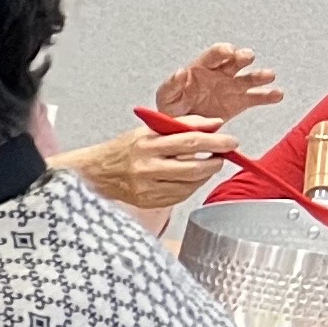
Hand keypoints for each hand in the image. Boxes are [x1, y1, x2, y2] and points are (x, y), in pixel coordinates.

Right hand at [54, 122, 235, 212]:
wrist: (96, 173)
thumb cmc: (124, 149)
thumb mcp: (150, 129)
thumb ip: (183, 124)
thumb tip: (216, 124)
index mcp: (148, 145)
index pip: (191, 141)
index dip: (216, 142)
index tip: (231, 142)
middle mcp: (147, 168)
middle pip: (194, 167)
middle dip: (215, 162)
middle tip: (221, 156)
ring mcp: (148, 188)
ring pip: (191, 184)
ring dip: (205, 174)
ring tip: (205, 165)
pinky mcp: (149, 202)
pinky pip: (181, 196)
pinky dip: (191, 186)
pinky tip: (189, 178)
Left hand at [154, 43, 281, 124]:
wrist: (181, 127)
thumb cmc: (172, 108)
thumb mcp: (166, 97)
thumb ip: (171, 85)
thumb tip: (180, 72)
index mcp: (202, 67)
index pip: (214, 54)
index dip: (222, 51)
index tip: (228, 51)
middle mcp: (221, 73)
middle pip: (235, 61)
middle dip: (242, 57)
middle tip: (247, 58)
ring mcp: (233, 87)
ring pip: (250, 78)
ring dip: (260, 75)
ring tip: (269, 76)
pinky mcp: (240, 102)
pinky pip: (257, 97)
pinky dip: (269, 95)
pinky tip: (277, 95)